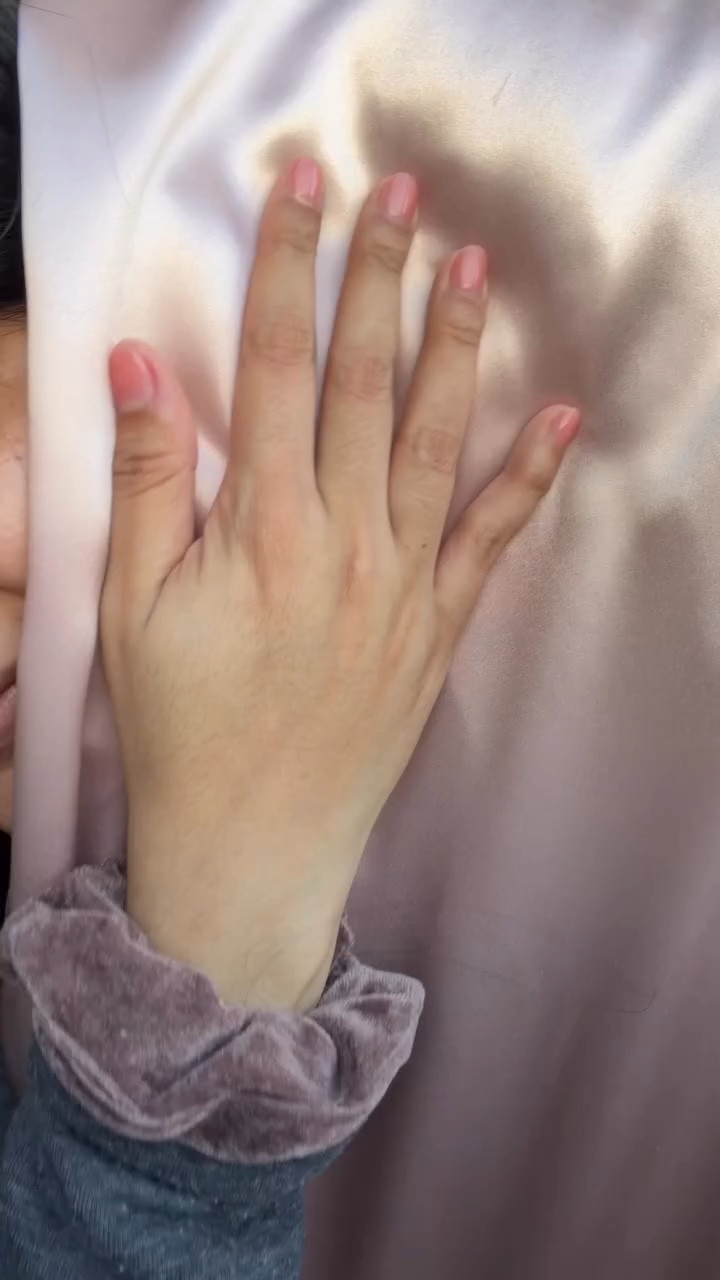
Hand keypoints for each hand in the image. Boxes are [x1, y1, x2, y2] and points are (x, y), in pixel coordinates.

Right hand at [101, 159, 578, 1009]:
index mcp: (262, 527)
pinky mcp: (437, 627)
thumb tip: (137, 364)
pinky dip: (529, 478)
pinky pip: (492, 540)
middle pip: (363, 381)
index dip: (288, 268)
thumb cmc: (183, 730)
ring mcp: (403, 584)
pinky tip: (560, 421)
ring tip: (472, 268)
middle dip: (378, 277)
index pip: (274, 365)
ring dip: (454, 347)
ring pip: (436, 439)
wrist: (254, 842)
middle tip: (400, 194)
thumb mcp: (133, 608)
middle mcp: (344, 541)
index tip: (302, 190)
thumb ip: (146, 481)